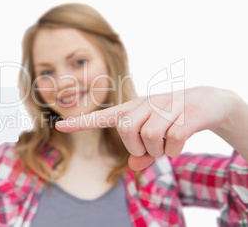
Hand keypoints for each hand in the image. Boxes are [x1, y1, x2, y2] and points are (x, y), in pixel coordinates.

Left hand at [55, 86, 229, 170]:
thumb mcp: (155, 136)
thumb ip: (142, 153)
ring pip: (149, 136)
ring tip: (168, 142)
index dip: (81, 122)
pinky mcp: (184, 114)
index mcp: (133, 109)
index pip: (103, 116)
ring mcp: (165, 107)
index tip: (59, 126)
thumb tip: (132, 167)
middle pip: (126, 130)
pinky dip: (175, 149)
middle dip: (138, 148)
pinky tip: (181, 141)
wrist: (209, 101)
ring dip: (159, 149)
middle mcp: (145, 104)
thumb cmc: (173, 120)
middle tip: (152, 149)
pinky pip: (172, 140)